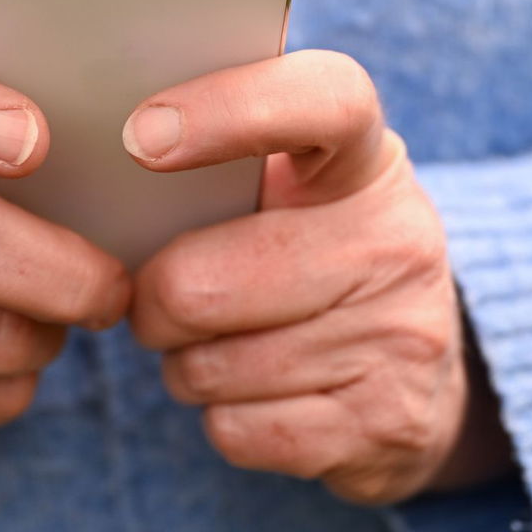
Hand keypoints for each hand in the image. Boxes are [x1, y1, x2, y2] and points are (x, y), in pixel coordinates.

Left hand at [123, 50, 513, 503]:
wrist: (422, 379)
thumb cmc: (313, 261)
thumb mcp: (297, 192)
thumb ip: (225, 158)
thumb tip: (109, 141)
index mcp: (366, 160)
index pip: (324, 100)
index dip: (231, 110)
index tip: (144, 136)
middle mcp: (397, 239)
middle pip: (204, 282)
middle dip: (156, 303)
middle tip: (167, 301)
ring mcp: (401, 335)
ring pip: (209, 366)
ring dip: (188, 366)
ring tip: (227, 346)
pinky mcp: (388, 423)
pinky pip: (238, 430)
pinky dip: (223, 421)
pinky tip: (260, 397)